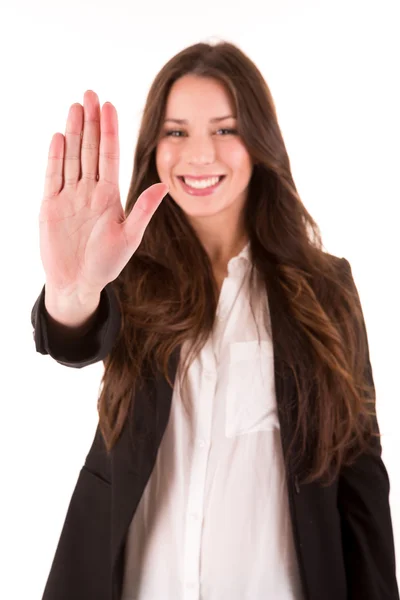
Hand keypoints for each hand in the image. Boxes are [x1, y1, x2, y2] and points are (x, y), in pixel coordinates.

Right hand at [39, 89, 167, 296]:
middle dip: (91, 121)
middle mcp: (90, 191)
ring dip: (74, 132)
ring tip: (76, 106)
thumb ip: (143, 210)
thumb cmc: (106, 264)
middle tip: (90, 93)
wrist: (77, 283)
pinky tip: (59, 137)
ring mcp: (69, 196)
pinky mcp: (51, 205)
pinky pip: (53, 176)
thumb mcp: (129, 237)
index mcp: (110, 196)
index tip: (110, 105)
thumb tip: (164, 186)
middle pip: (90, 149)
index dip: (110, 131)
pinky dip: (55, 157)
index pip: (110, 156)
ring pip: (72, 157)